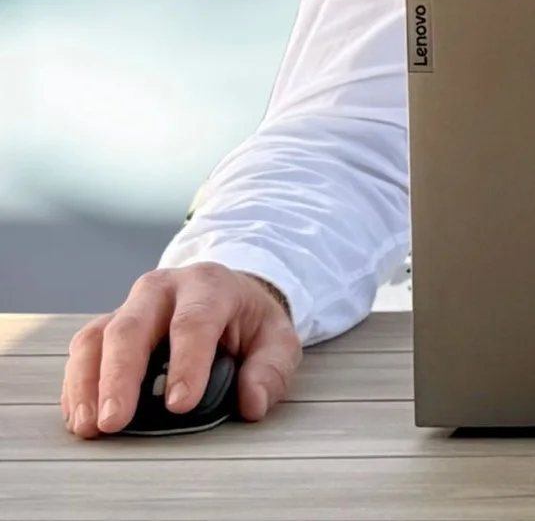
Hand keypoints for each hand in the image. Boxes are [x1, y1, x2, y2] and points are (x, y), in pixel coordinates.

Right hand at [60, 262, 299, 437]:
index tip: (179, 405)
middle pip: (132, 326)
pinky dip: (78, 387)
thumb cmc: (249, 321)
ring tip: (89, 426)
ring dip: (87, 384)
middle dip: (120, 376)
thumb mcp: (277, 338)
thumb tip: (252, 403)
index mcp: (210, 286)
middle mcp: (162, 289)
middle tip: (115, 421)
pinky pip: (82, 352)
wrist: (227, 296)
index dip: (186, 363)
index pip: (194, 321)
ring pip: (96, 337)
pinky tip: (81, 417)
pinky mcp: (107, 327)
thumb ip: (270, 368)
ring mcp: (129, 307)